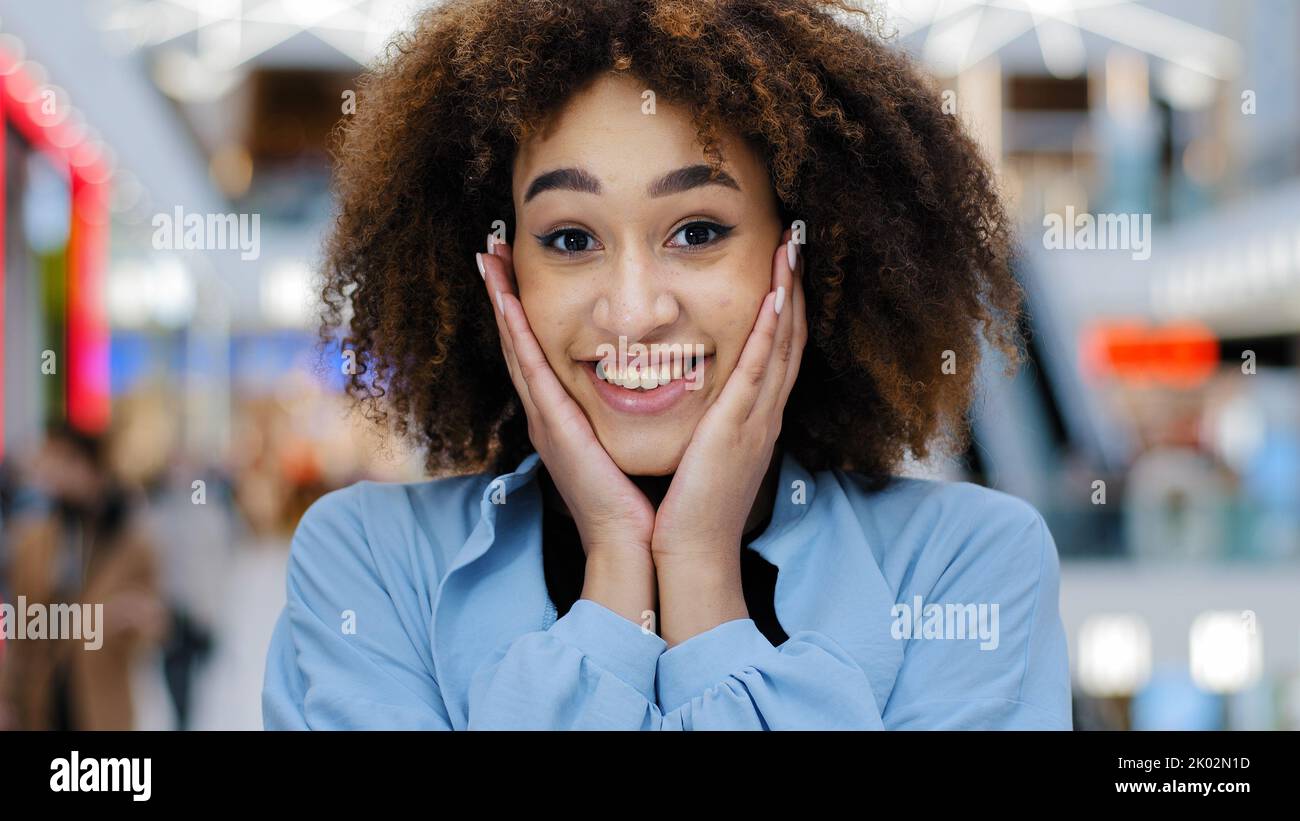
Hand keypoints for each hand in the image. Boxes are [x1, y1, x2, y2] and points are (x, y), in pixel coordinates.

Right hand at [478, 236, 656, 621]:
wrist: (635, 546)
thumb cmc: (638, 500)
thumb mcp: (630, 444)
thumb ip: (630, 415)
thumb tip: (651, 384)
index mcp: (568, 415)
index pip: (541, 349)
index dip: (525, 309)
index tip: (517, 268)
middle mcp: (551, 413)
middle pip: (520, 340)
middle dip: (502, 294)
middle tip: (490, 248)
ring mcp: (547, 419)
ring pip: (518, 347)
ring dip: (500, 301)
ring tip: (489, 258)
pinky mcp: (555, 428)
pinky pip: (532, 371)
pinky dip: (515, 334)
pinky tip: (507, 301)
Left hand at [650, 227, 805, 642]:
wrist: (692, 553)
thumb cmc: (689, 508)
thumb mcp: (701, 452)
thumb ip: (705, 421)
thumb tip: (691, 393)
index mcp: (752, 415)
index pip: (773, 347)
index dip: (781, 302)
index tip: (779, 262)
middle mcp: (763, 411)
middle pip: (788, 335)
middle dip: (793, 284)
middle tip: (795, 238)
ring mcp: (756, 418)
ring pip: (780, 343)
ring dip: (787, 292)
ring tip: (790, 248)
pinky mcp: (739, 428)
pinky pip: (760, 370)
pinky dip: (770, 331)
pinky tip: (774, 296)